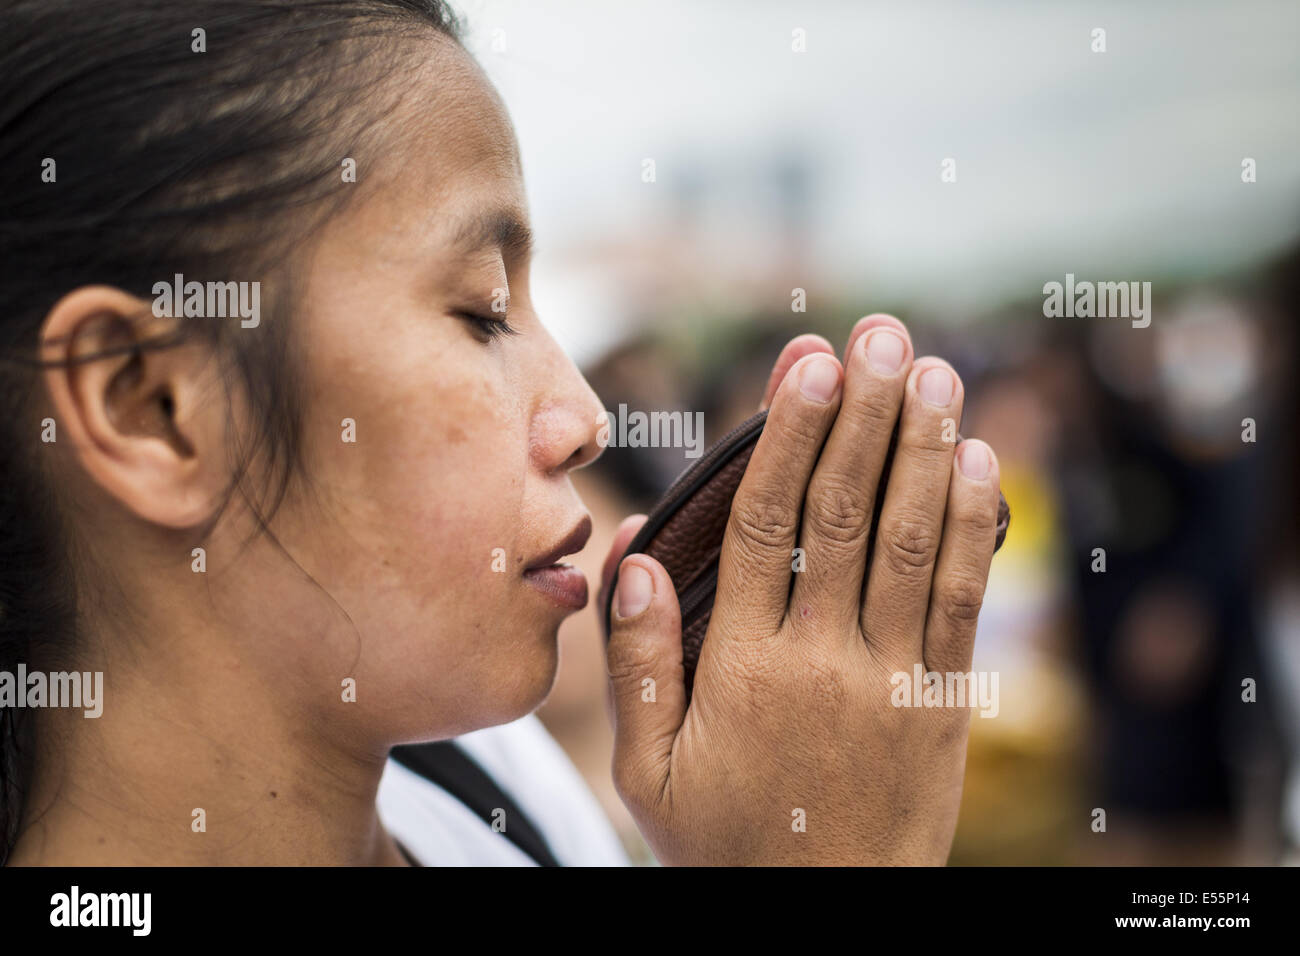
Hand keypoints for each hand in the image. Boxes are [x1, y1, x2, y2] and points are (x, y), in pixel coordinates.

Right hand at [603, 315, 1000, 864]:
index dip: (787, 437)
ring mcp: (890, 680)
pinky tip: (977, 461)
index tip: (805, 364)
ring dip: (924, 450)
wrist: (825, 918)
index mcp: (742, 668)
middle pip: (844, 515)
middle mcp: (821, 661)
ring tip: (932, 370)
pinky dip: (971, 527)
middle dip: (863, 415)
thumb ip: (636, 657)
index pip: (766, 528)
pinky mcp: (941, 702)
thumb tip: (634, 549)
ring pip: (909, 544)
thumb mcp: (647, 765)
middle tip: (879, 335)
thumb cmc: (723, 838)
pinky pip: (959, 602)